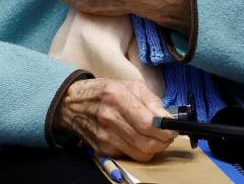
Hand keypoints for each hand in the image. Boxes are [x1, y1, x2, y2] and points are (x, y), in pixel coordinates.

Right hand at [57, 78, 176, 161]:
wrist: (70, 103)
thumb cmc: (104, 91)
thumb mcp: (129, 86)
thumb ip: (152, 102)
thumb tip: (169, 120)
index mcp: (116, 96)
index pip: (149, 124)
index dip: (166, 129)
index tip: (172, 128)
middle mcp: (108, 117)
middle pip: (148, 142)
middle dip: (164, 141)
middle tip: (165, 134)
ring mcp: (104, 136)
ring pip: (142, 154)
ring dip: (154, 147)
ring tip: (152, 137)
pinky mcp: (102, 149)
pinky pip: (131, 156)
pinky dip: (139, 150)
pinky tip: (136, 139)